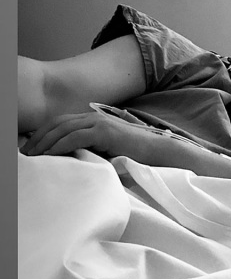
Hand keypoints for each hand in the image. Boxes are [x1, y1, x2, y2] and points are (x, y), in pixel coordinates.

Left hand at [19, 110, 158, 162]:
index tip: (31, 148)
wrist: (156, 151)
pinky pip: (75, 137)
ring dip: (45, 142)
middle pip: (57, 124)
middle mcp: (92, 118)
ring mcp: (98, 123)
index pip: (60, 123)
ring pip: (63, 129)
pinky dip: (60, 146)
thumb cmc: (134, 155)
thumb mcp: (106, 150)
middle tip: (26, 153)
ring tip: (34, 155)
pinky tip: (50, 154)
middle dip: (38, 138)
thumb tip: (71, 160)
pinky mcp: (104, 132)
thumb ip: (89, 149)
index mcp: (91, 120)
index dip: (43, 134)